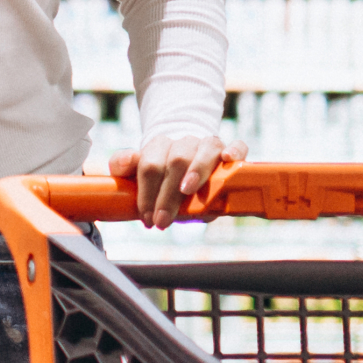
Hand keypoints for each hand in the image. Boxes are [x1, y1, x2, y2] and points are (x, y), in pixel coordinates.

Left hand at [109, 134, 242, 229]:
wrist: (189, 160)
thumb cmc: (162, 171)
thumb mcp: (139, 170)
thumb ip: (124, 165)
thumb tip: (124, 161)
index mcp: (159, 145)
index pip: (150, 165)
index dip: (147, 192)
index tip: (147, 217)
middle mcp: (185, 142)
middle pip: (177, 161)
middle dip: (168, 194)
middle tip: (162, 220)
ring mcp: (209, 145)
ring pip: (205, 150)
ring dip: (197, 170)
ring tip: (187, 190)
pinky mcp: (231, 150)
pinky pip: (238, 146)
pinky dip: (235, 151)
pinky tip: (228, 159)